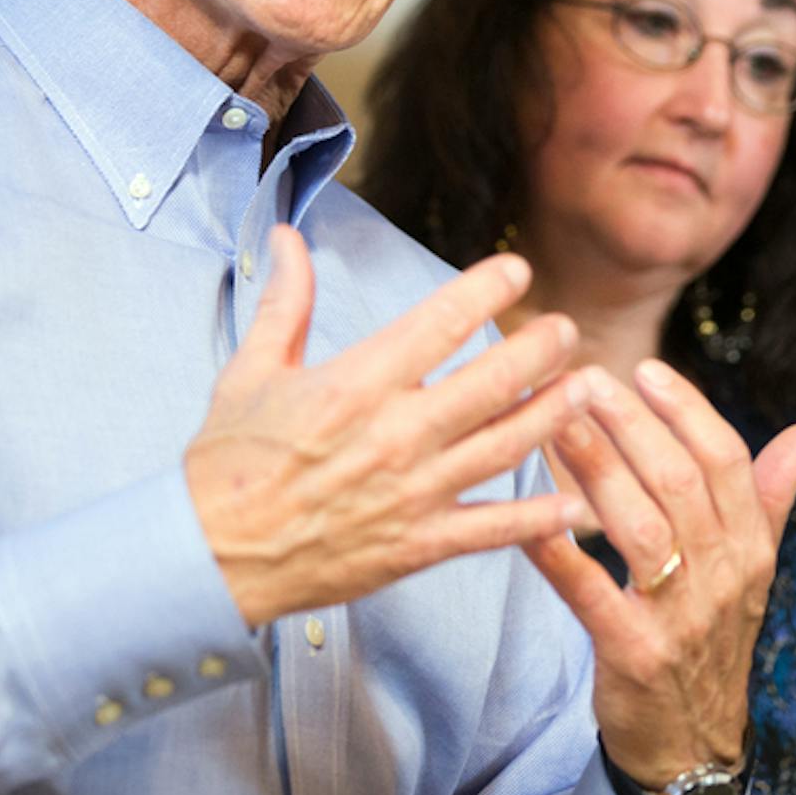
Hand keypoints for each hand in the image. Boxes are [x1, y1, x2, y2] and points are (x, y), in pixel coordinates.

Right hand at [185, 224, 590, 626]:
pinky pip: (490, 530)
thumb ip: (285, 302)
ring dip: (553, 414)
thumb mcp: (251, 370)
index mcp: (356, 384)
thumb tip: (287, 238)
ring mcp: (412, 493)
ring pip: (504, 446)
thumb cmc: (227, 463)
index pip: (439, 323)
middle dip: (539, 349)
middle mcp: (394, 434)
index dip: (486, 289)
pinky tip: (572, 502)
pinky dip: (536, 518)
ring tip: (586, 388)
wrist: (208, 556)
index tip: (516, 270)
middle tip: (566, 328)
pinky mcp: (417, 545)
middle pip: (490, 381)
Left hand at [524, 359, 795, 787]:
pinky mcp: (633, 655)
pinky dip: (559, 555)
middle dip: (632, 425)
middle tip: (585, 379)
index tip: (647, 370)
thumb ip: (771, 496)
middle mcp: (722, 576)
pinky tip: (528, 519)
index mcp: (751, 546)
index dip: (688, 411)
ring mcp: (680, 618)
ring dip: (595, 470)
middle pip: (681, 483)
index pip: (727, 461)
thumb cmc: (712, 639)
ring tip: (554, 423)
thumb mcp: (752, 570)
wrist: (693, 745)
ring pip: (640, 528)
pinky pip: (593, 595)